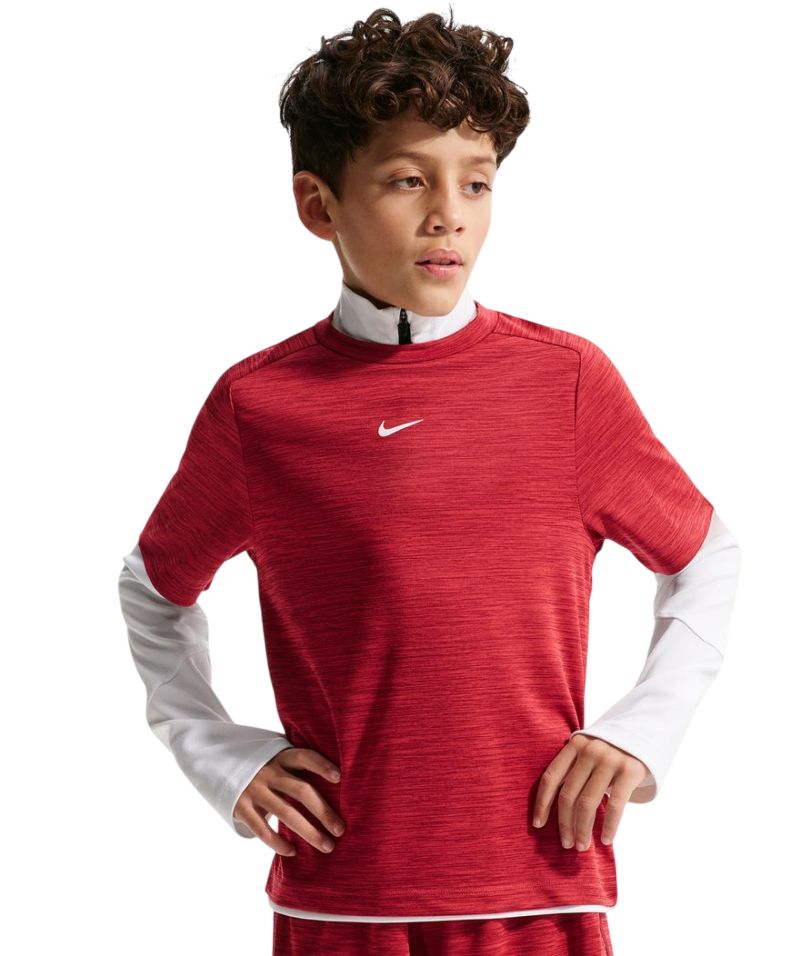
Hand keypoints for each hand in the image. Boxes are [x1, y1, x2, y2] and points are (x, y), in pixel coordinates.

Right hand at [233, 747, 344, 855]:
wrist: (220, 765)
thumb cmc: (264, 768)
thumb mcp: (277, 761)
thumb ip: (297, 770)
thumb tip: (335, 790)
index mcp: (281, 757)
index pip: (304, 757)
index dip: (321, 765)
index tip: (339, 777)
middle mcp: (269, 772)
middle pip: (301, 791)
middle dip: (323, 811)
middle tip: (341, 829)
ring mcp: (254, 789)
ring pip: (286, 813)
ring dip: (309, 832)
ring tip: (327, 846)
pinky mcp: (241, 806)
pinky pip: (262, 829)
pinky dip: (278, 842)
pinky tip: (293, 852)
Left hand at [532, 733, 649, 850]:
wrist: (645, 736)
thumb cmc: (609, 752)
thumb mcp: (588, 751)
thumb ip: (573, 770)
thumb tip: (552, 810)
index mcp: (574, 745)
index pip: (551, 777)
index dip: (542, 803)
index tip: (538, 825)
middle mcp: (589, 751)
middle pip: (568, 794)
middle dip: (565, 824)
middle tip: (567, 844)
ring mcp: (610, 760)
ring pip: (588, 803)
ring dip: (583, 829)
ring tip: (582, 846)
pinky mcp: (629, 770)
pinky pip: (615, 805)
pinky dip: (609, 826)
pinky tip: (605, 840)